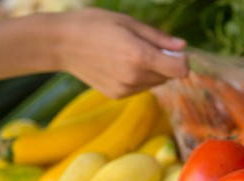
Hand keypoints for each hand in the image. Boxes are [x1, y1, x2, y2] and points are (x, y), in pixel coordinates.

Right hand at [54, 8, 189, 97]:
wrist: (60, 44)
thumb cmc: (94, 25)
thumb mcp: (129, 23)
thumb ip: (159, 38)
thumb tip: (183, 46)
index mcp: (140, 57)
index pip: (180, 70)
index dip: (181, 60)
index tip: (173, 51)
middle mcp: (135, 77)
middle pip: (168, 77)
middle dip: (164, 64)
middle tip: (143, 46)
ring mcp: (125, 89)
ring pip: (154, 84)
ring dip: (150, 71)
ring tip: (127, 54)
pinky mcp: (117, 95)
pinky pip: (139, 88)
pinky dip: (137, 78)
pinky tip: (118, 64)